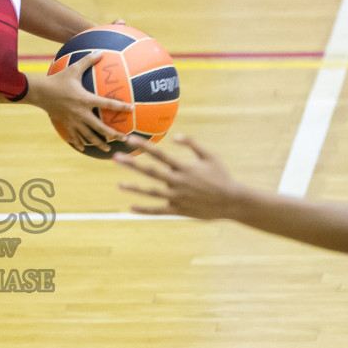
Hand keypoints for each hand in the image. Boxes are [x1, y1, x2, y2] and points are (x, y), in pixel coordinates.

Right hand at [28, 51, 133, 152]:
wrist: (40, 92)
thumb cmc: (58, 80)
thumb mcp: (73, 69)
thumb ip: (88, 61)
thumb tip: (100, 51)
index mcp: (86, 100)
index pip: (107, 104)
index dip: (121, 106)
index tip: (132, 109)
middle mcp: (81, 113)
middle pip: (101, 128)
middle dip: (114, 134)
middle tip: (125, 139)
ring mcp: (73, 121)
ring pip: (89, 136)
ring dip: (99, 144)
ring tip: (108, 149)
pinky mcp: (65, 125)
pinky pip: (74, 137)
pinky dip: (79, 143)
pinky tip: (83, 148)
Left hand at [114, 134, 239, 218]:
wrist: (232, 202)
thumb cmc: (221, 177)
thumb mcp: (210, 156)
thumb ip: (192, 144)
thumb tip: (175, 136)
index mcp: (184, 167)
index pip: (159, 154)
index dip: (144, 146)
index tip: (129, 139)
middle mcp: (178, 182)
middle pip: (150, 172)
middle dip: (132, 164)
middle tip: (116, 158)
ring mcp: (177, 197)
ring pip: (151, 192)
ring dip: (134, 188)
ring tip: (119, 184)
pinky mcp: (178, 210)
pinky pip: (158, 211)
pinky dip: (145, 210)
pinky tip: (131, 208)